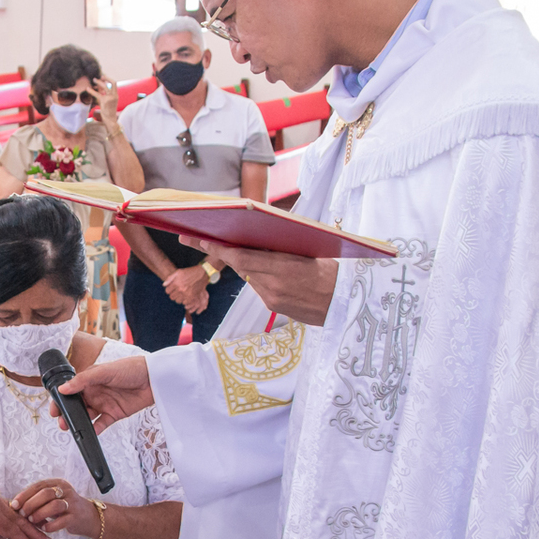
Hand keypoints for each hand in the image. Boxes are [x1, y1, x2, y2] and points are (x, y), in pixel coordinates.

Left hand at [10, 478, 97, 537]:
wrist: (88, 517)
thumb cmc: (64, 508)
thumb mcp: (52, 499)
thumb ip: (37, 499)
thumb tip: (14, 505)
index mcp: (57, 484)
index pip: (39, 485)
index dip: (25, 494)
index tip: (14, 504)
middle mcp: (66, 491)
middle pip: (46, 493)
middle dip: (31, 504)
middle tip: (22, 513)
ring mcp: (72, 503)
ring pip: (54, 505)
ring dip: (40, 513)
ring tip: (31, 521)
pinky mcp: (76, 517)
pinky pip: (63, 521)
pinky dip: (51, 525)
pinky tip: (44, 529)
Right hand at [47, 355, 152, 433]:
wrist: (153, 378)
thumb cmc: (130, 369)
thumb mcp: (104, 372)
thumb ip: (83, 381)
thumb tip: (63, 389)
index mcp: (90, 379)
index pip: (71, 390)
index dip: (61, 400)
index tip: (54, 409)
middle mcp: (95, 392)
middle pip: (76, 406)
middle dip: (67, 414)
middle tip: (61, 421)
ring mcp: (104, 403)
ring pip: (86, 416)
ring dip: (78, 422)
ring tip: (72, 428)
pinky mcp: (114, 414)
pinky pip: (101, 424)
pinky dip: (95, 429)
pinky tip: (90, 432)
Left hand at [92, 76, 120, 129]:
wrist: (110, 119)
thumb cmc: (109, 112)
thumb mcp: (109, 102)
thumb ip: (106, 95)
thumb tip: (99, 89)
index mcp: (116, 95)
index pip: (114, 84)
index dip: (109, 79)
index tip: (104, 77)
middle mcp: (114, 95)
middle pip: (111, 83)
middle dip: (105, 78)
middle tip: (98, 77)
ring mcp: (110, 98)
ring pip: (105, 86)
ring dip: (99, 82)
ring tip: (94, 80)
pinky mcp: (104, 101)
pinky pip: (97, 94)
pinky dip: (92, 91)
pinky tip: (87, 89)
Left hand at [162, 265, 208, 310]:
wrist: (202, 273)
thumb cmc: (189, 272)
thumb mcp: (178, 272)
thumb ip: (170, 278)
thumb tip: (164, 285)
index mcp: (176, 283)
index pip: (167, 291)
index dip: (169, 289)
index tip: (172, 288)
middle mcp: (181, 290)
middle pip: (172, 297)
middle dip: (173, 294)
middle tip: (176, 291)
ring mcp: (187, 294)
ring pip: (178, 301)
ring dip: (178, 298)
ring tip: (181, 294)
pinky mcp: (192, 297)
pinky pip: (184, 303)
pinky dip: (184, 300)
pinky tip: (185, 296)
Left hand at [181, 236, 338, 325]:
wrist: (345, 304)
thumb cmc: (331, 272)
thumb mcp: (308, 252)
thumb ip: (281, 246)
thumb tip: (258, 232)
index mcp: (285, 268)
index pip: (243, 259)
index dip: (221, 250)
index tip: (203, 239)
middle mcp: (274, 286)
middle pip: (238, 267)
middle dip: (217, 251)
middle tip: (193, 238)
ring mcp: (273, 298)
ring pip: (247, 275)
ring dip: (237, 262)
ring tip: (222, 245)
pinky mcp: (274, 306)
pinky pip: (258, 286)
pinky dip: (254, 274)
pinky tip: (255, 265)